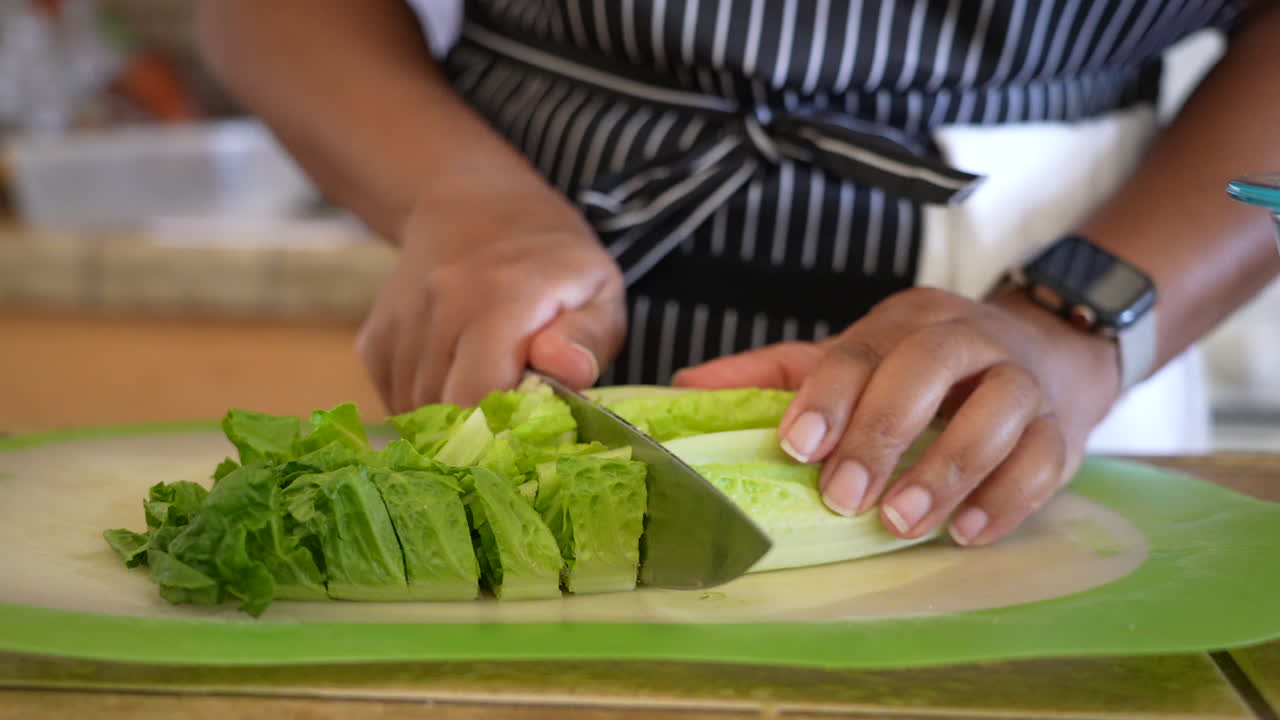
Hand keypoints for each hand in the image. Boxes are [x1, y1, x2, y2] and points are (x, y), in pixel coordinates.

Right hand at [357, 191, 625, 411]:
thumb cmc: (552, 264)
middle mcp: (442, 305)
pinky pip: (394, 401)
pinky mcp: (373, 340)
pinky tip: (454, 381)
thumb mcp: (598, 290)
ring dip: (452, 421)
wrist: (473, 209)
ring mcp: (402, 322)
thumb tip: (570, 371)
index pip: (482, 392)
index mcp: (504, 296)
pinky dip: (423, 409)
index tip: (529, 435)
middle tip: (512, 423)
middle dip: (481, 433)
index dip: (505, 431)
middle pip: (446, 411)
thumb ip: (589, 335)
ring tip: (487, 391)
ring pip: (417, 413)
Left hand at [673, 286, 1121, 545]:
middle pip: (930, 368)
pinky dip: (1004, 501)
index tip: (796, 446)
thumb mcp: (853, 358)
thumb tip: (685, 387)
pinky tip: (965, 534)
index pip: (861, 348)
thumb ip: (777, 375)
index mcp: (904, 321)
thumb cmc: (924, 372)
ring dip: (944, 473)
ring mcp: (1021, 381)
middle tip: (844, 496)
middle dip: (883, 432)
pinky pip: (1042, 461)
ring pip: (996, 413)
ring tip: (900, 525)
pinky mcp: (1060, 430)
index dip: (828, 395)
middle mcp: (966, 339)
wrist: (1045, 358)